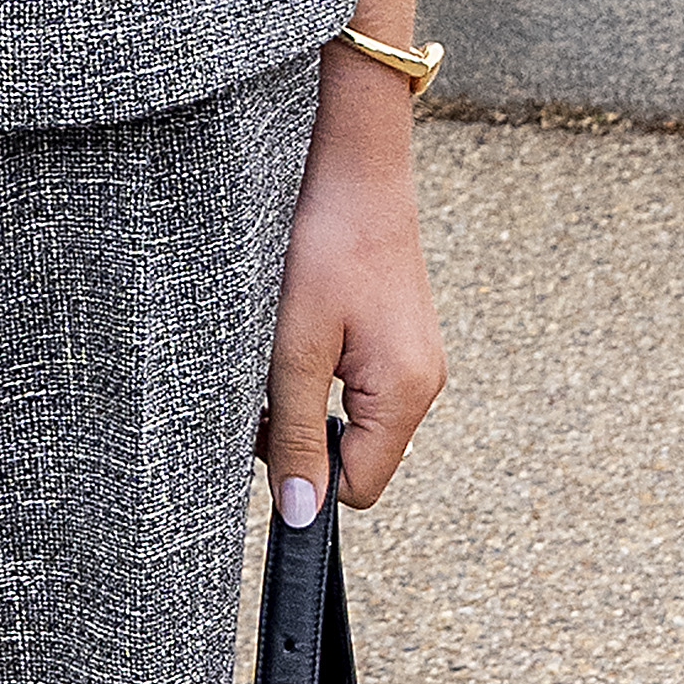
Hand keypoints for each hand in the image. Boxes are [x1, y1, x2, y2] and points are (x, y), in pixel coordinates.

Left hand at [263, 74, 447, 516]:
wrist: (355, 170)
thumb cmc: (323, 248)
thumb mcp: (293, 347)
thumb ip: (293, 432)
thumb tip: (299, 513)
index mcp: (405, 394)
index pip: (357, 487)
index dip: (304, 474)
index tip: (260, 431)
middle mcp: (423, 385)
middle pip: (355, 456)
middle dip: (300, 435)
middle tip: (263, 378)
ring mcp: (415, 362)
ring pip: (350, 421)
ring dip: (304, 401)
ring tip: (283, 344)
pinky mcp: (400, 341)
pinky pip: (357, 387)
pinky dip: (320, 374)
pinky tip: (301, 330)